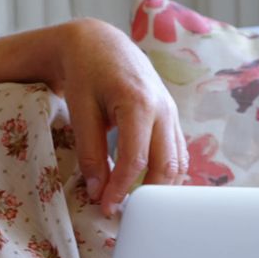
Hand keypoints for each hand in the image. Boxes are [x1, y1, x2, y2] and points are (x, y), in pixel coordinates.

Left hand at [0, 17, 187, 215]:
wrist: (99, 43)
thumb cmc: (85, 73)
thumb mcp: (80, 110)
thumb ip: (90, 151)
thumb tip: (97, 190)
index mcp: (138, 103)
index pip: (136, 159)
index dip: (122, 188)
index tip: (106, 207)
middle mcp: (162, 108)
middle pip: (167, 165)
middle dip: (148, 196)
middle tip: (123, 213)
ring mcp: (171, 112)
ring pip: (178, 161)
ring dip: (161, 187)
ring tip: (135, 205)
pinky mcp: (171, 116)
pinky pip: (177, 151)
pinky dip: (165, 172)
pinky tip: (147, 186)